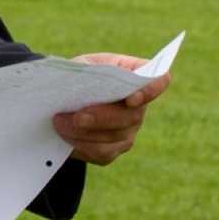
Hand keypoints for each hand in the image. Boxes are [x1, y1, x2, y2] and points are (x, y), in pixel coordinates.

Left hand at [52, 53, 171, 165]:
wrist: (62, 99)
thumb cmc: (76, 76)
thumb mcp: (80, 65)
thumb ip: (86, 71)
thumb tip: (83, 83)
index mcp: (134, 75)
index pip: (158, 81)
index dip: (149, 91)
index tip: (130, 99)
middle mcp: (139, 105)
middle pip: (133, 116)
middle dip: (102, 118)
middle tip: (77, 117)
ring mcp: (129, 129)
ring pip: (116, 137)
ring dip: (85, 133)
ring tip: (59, 123)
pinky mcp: (115, 148)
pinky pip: (103, 153)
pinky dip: (81, 145)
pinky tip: (64, 135)